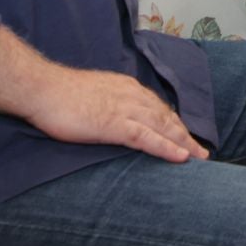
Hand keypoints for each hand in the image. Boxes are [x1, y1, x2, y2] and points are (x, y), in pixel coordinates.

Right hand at [26, 66, 207, 162]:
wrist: (42, 89)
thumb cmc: (59, 93)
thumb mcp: (93, 94)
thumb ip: (108, 102)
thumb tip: (112, 115)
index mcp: (126, 88)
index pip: (157, 106)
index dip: (173, 122)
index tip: (185, 134)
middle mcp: (131, 96)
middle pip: (166, 117)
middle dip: (185, 134)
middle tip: (202, 151)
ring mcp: (124, 110)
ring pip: (163, 127)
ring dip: (184, 143)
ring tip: (200, 158)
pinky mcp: (115, 125)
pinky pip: (147, 138)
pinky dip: (167, 148)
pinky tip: (182, 157)